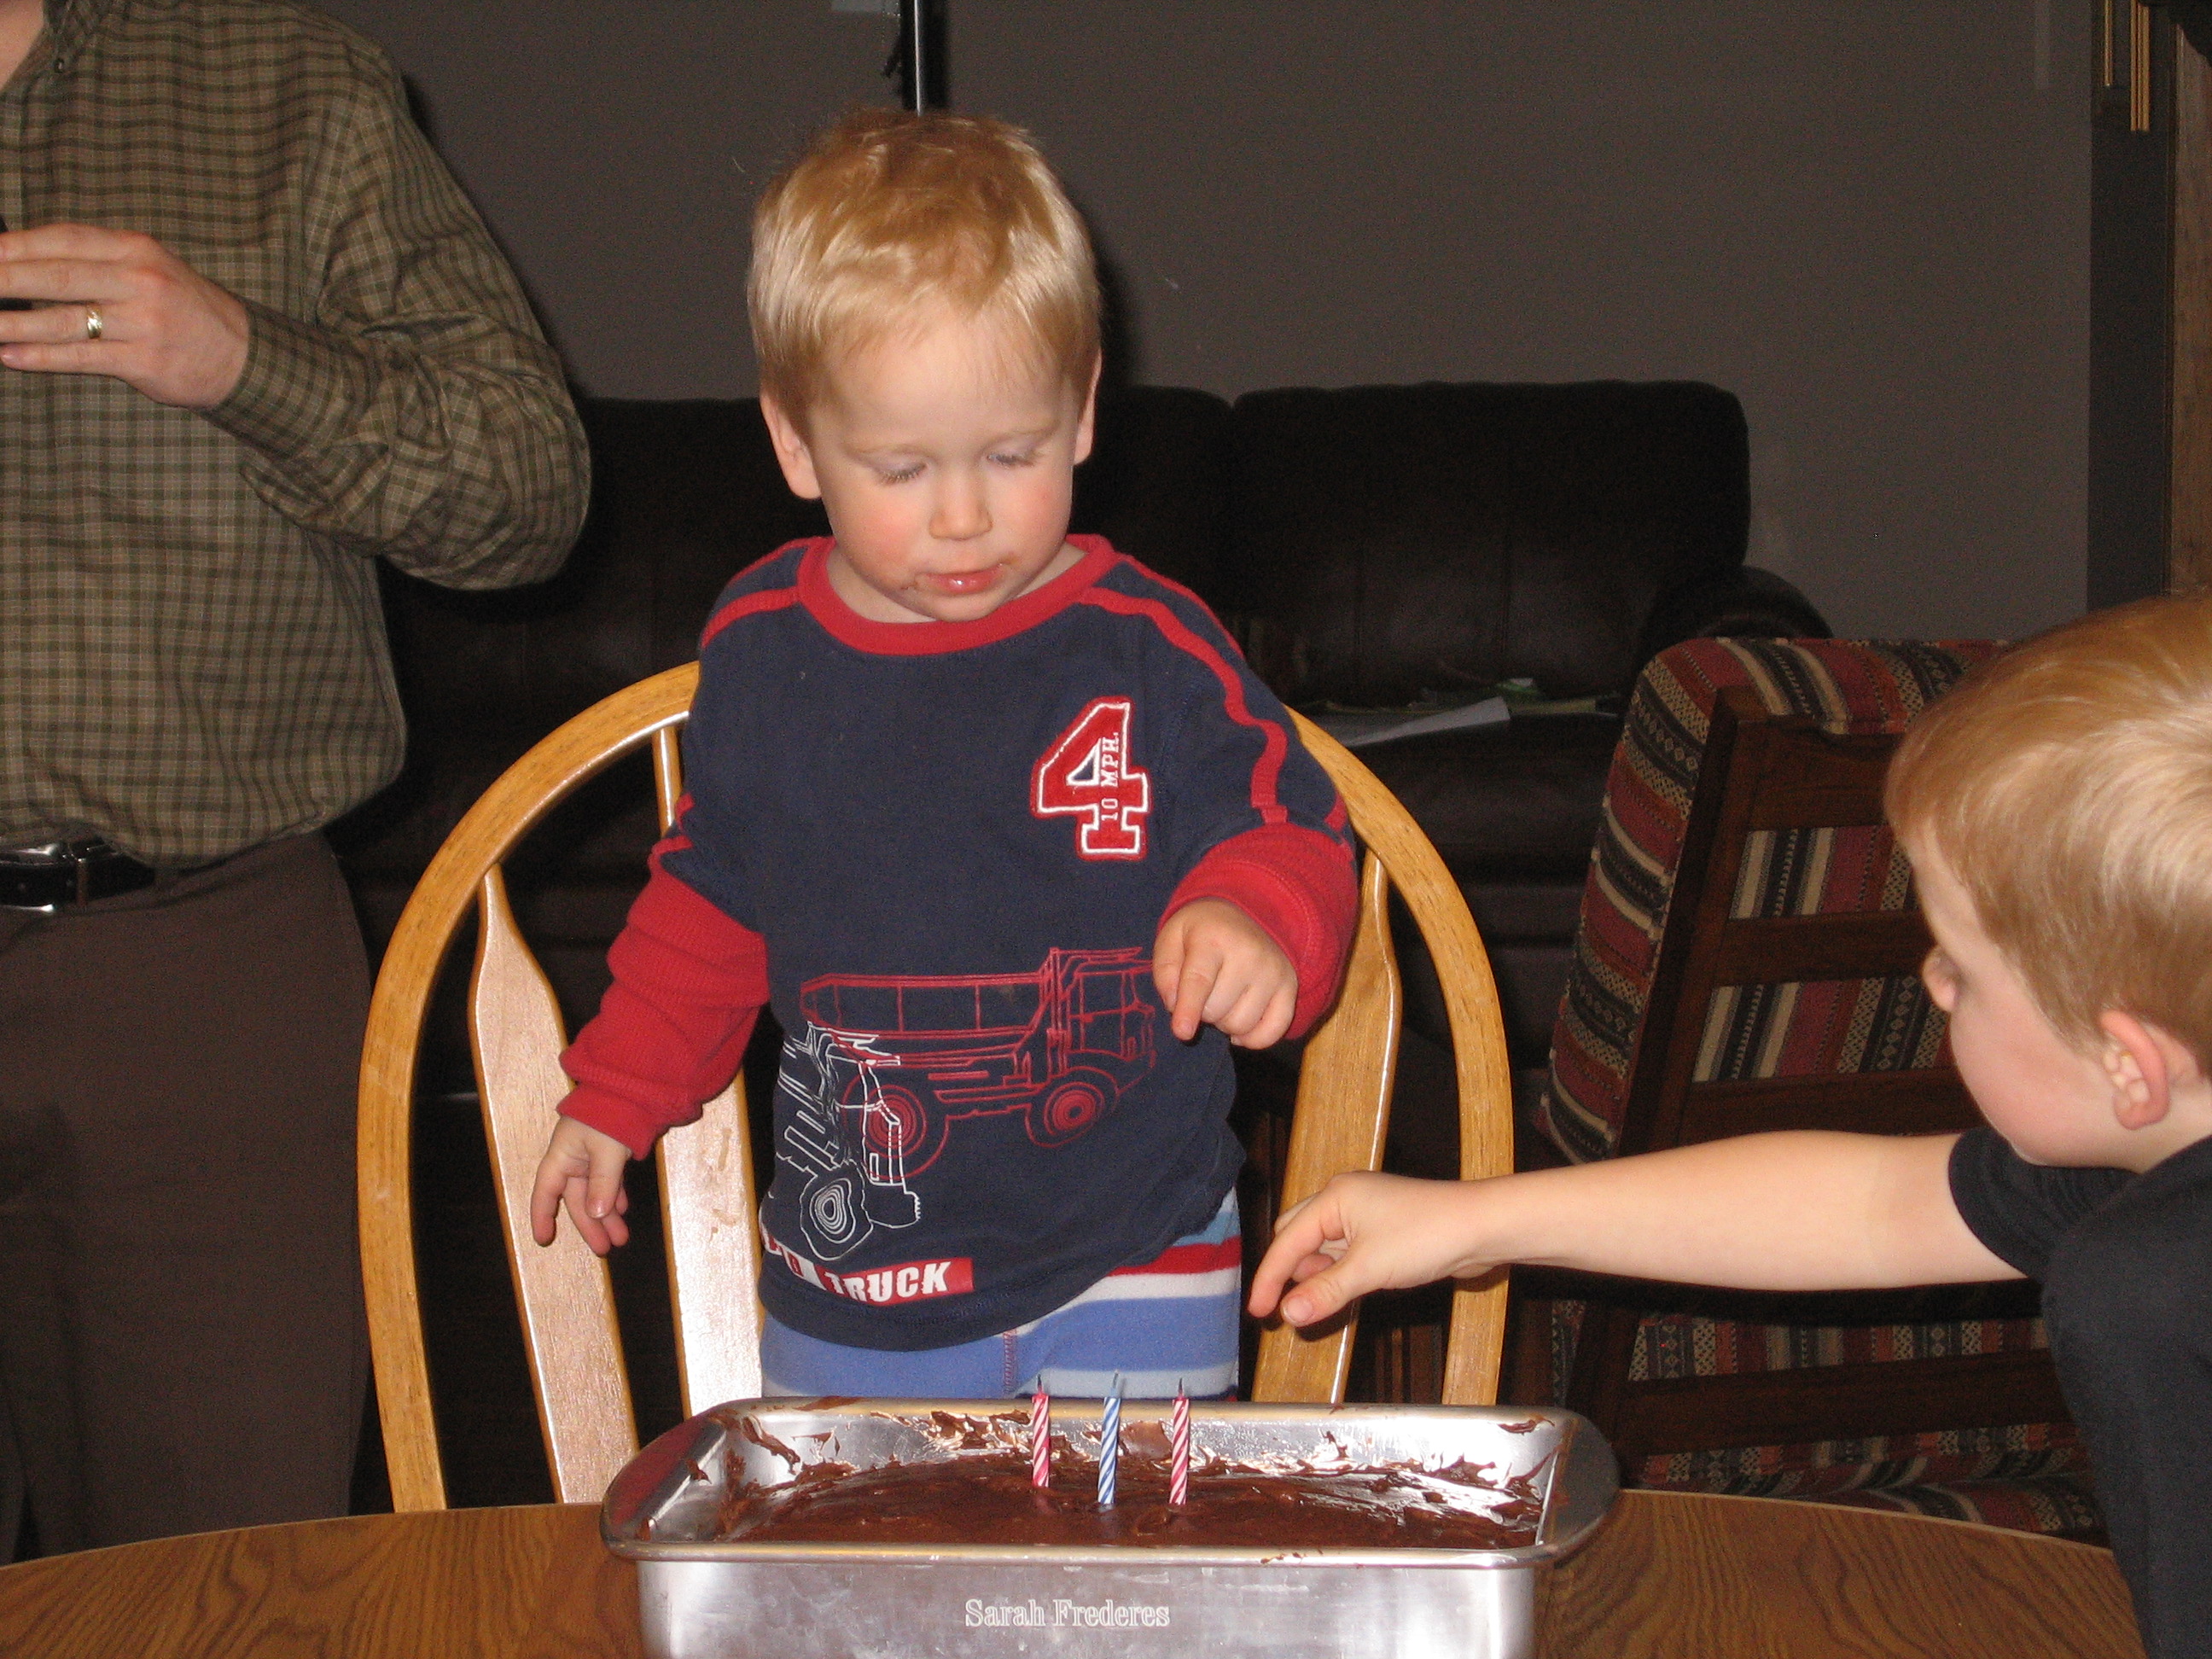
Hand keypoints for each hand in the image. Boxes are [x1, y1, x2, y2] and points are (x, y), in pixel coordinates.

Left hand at [0, 223, 250, 406]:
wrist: (241, 353)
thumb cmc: (181, 308)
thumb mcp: (146, 269)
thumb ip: (95, 262)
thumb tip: (22, 264)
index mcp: (135, 249)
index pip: (64, 239)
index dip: (16, 245)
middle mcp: (140, 280)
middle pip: (58, 276)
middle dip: (5, 279)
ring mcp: (144, 322)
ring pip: (64, 320)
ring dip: (14, 325)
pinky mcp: (145, 361)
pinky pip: (83, 357)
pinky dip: (42, 358)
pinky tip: (11, 356)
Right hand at [529, 1114, 634, 1255]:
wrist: (631, 1088)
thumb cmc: (610, 1115)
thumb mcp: (606, 1150)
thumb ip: (603, 1183)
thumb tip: (596, 1214)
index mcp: (562, 1155)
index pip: (546, 1191)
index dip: (542, 1215)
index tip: (544, 1239)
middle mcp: (573, 1159)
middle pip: (577, 1199)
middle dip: (591, 1225)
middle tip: (605, 1249)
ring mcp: (592, 1157)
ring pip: (596, 1194)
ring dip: (607, 1215)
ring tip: (620, 1238)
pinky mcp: (610, 1154)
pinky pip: (609, 1183)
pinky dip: (615, 1197)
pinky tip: (622, 1212)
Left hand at [1152, 898, 1297, 1046]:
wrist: (1244, 912)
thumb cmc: (1201, 932)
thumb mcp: (1171, 940)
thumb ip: (1166, 973)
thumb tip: (1176, 1006)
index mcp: (1214, 937)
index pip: (1200, 980)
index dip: (1189, 1009)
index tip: (1182, 1033)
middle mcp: (1249, 954)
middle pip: (1217, 1009)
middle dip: (1202, 1011)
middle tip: (1204, 992)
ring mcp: (1273, 971)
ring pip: (1241, 1024)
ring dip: (1225, 1023)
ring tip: (1222, 1000)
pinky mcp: (1289, 987)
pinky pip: (1273, 1031)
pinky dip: (1253, 1039)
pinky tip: (1240, 1028)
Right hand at [1248, 1172, 1498, 1326]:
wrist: (1482, 1227)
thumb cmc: (1425, 1237)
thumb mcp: (1369, 1269)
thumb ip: (1325, 1291)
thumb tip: (1287, 1314)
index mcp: (1334, 1198)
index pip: (1286, 1241)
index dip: (1269, 1278)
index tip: (1257, 1311)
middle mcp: (1345, 1200)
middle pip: (1298, 1237)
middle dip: (1289, 1273)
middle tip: (1282, 1309)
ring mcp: (1366, 1214)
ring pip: (1323, 1248)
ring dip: (1316, 1276)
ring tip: (1314, 1306)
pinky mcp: (1385, 1231)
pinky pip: (1347, 1254)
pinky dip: (1338, 1275)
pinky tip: (1341, 1295)